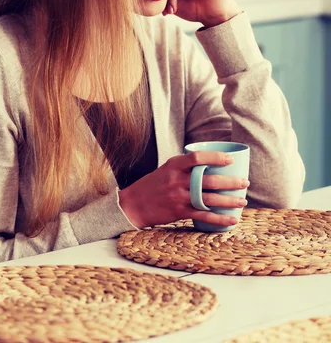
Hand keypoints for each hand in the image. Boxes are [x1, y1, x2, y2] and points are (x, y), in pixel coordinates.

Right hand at [118, 151, 249, 228]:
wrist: (134, 204)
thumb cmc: (154, 184)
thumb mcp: (167, 168)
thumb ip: (185, 166)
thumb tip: (210, 163)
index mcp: (174, 165)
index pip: (197, 158)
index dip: (215, 158)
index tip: (230, 160)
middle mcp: (177, 180)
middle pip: (209, 180)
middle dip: (230, 182)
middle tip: (245, 183)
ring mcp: (178, 197)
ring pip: (209, 199)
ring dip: (229, 201)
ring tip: (243, 201)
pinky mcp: (179, 212)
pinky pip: (203, 216)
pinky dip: (219, 219)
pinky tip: (231, 220)